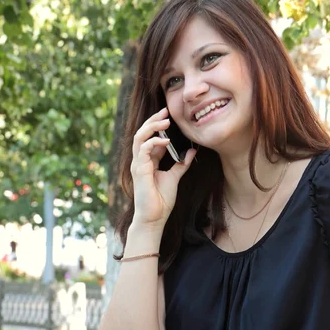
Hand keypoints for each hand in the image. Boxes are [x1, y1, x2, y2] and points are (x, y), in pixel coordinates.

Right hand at [130, 107, 196, 228]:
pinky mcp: (139, 170)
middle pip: (142, 133)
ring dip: (152, 127)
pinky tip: (166, 140)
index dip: (159, 126)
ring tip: (164, 121)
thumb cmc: (162, 200)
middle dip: (153, 121)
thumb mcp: (175, 177)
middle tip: (166, 111)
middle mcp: (140, 160)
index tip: (170, 116)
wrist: (154, 217)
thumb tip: (192, 151)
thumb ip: (182, 164)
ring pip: (139, 137)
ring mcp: (138, 164)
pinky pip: (143, 150)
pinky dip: (154, 142)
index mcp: (148, 161)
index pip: (150, 138)